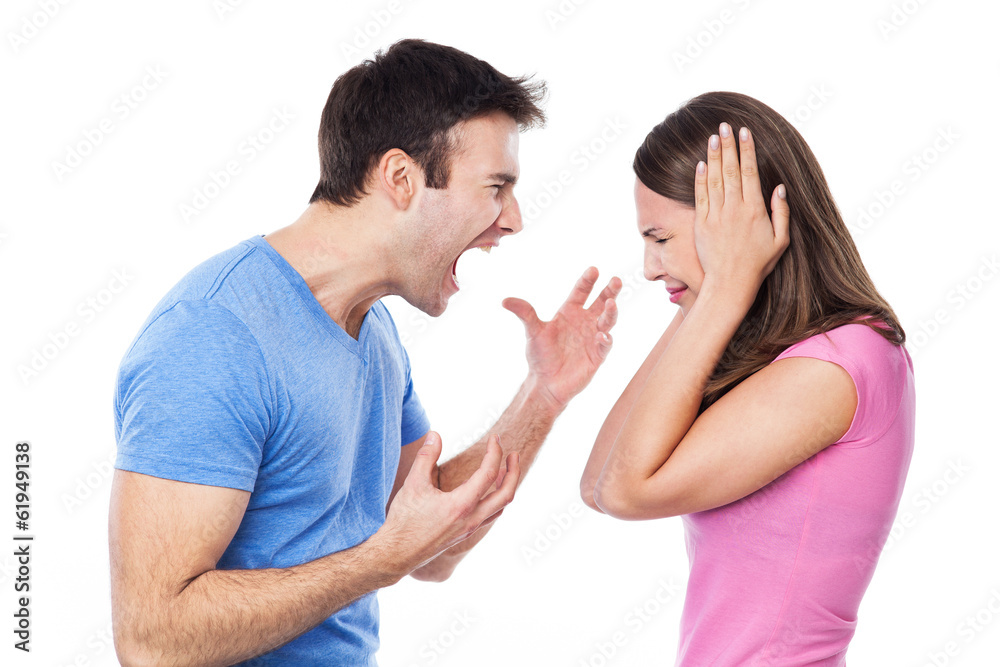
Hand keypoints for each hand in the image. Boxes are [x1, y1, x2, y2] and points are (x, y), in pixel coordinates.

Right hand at [378, 432, 519, 572]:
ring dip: (506, 487)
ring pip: (500, 508)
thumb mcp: (413, 484)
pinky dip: (495, 500)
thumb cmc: (403, 520)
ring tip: (504, 470)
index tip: (494, 438)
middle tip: (514, 454)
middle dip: (514, 472)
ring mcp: (469, 529)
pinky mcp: (464, 534)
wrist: (396, 554)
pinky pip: (489, 516)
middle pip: (506, 495)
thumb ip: (426, 457)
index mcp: (461, 505)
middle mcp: (471, 519)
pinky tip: (485, 491)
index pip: (488, 474)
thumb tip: (435, 434)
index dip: (494, 453)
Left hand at [502, 267, 620, 408]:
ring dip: (611, 312)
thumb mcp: (533, 332)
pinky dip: (606, 339)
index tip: (594, 269)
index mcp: (570, 312)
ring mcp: (593, 338)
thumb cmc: (540, 356)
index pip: (581, 292)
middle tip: (617, 280)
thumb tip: (505, 301)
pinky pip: (605, 345)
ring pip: (607, 321)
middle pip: (601, 302)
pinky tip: (602, 335)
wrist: (545, 383)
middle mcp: (584, 322)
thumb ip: (525, 314)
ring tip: (611, 303)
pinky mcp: (597, 355)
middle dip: (610, 291)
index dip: (588, 281)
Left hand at [694, 123, 789, 299]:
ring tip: (713, 137)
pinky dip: (700, 178)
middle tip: (725, 125)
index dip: (747, 150)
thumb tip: (779, 187)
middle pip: (731, 170)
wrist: (730, 284)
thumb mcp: (780, 241)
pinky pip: (700, 196)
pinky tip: (701, 163)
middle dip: (728, 145)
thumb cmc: (758, 264)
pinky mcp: (701, 224)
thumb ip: (781, 213)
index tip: (744, 132)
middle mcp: (734, 209)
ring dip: (713, 156)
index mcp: (755, 210)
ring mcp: (716, 215)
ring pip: (714, 179)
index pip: (749, 172)